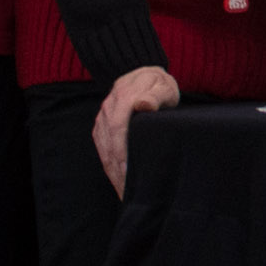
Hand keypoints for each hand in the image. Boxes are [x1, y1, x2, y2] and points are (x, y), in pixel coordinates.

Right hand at [93, 64, 181, 194]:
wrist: (140, 73)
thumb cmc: (158, 84)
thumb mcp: (163, 87)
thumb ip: (155, 96)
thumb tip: (143, 105)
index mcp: (124, 97)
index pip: (118, 127)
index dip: (121, 151)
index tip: (129, 171)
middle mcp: (109, 108)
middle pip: (108, 143)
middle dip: (117, 169)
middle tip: (128, 191)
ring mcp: (103, 117)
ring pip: (103, 148)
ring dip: (111, 172)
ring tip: (124, 192)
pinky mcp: (101, 125)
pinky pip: (101, 148)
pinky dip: (108, 166)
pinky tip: (117, 181)